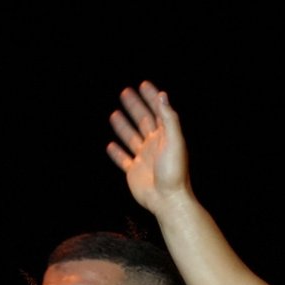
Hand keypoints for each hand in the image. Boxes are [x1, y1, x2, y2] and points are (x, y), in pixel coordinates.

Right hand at [107, 81, 190, 214]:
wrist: (167, 200)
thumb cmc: (174, 171)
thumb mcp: (174, 141)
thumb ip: (169, 118)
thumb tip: (163, 96)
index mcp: (166, 137)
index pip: (158, 112)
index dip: (152, 98)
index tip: (143, 84)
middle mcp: (155, 146)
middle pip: (143, 121)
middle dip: (135, 107)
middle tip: (125, 92)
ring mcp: (144, 159)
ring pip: (131, 138)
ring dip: (123, 126)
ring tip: (114, 114)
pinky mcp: (134, 172)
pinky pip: (124, 160)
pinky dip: (117, 153)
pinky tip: (110, 145)